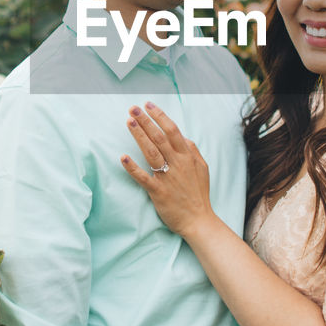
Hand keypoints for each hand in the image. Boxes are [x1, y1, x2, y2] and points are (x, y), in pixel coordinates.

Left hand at [122, 102, 213, 240]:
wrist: (199, 220)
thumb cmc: (199, 194)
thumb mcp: (202, 168)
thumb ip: (193, 151)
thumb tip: (183, 137)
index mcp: (187, 157)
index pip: (172, 130)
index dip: (160, 116)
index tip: (148, 105)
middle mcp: (177, 164)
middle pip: (159, 137)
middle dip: (145, 121)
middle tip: (133, 108)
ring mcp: (167, 177)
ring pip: (151, 152)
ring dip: (139, 136)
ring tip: (129, 122)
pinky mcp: (159, 192)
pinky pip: (144, 178)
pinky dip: (133, 168)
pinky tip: (123, 157)